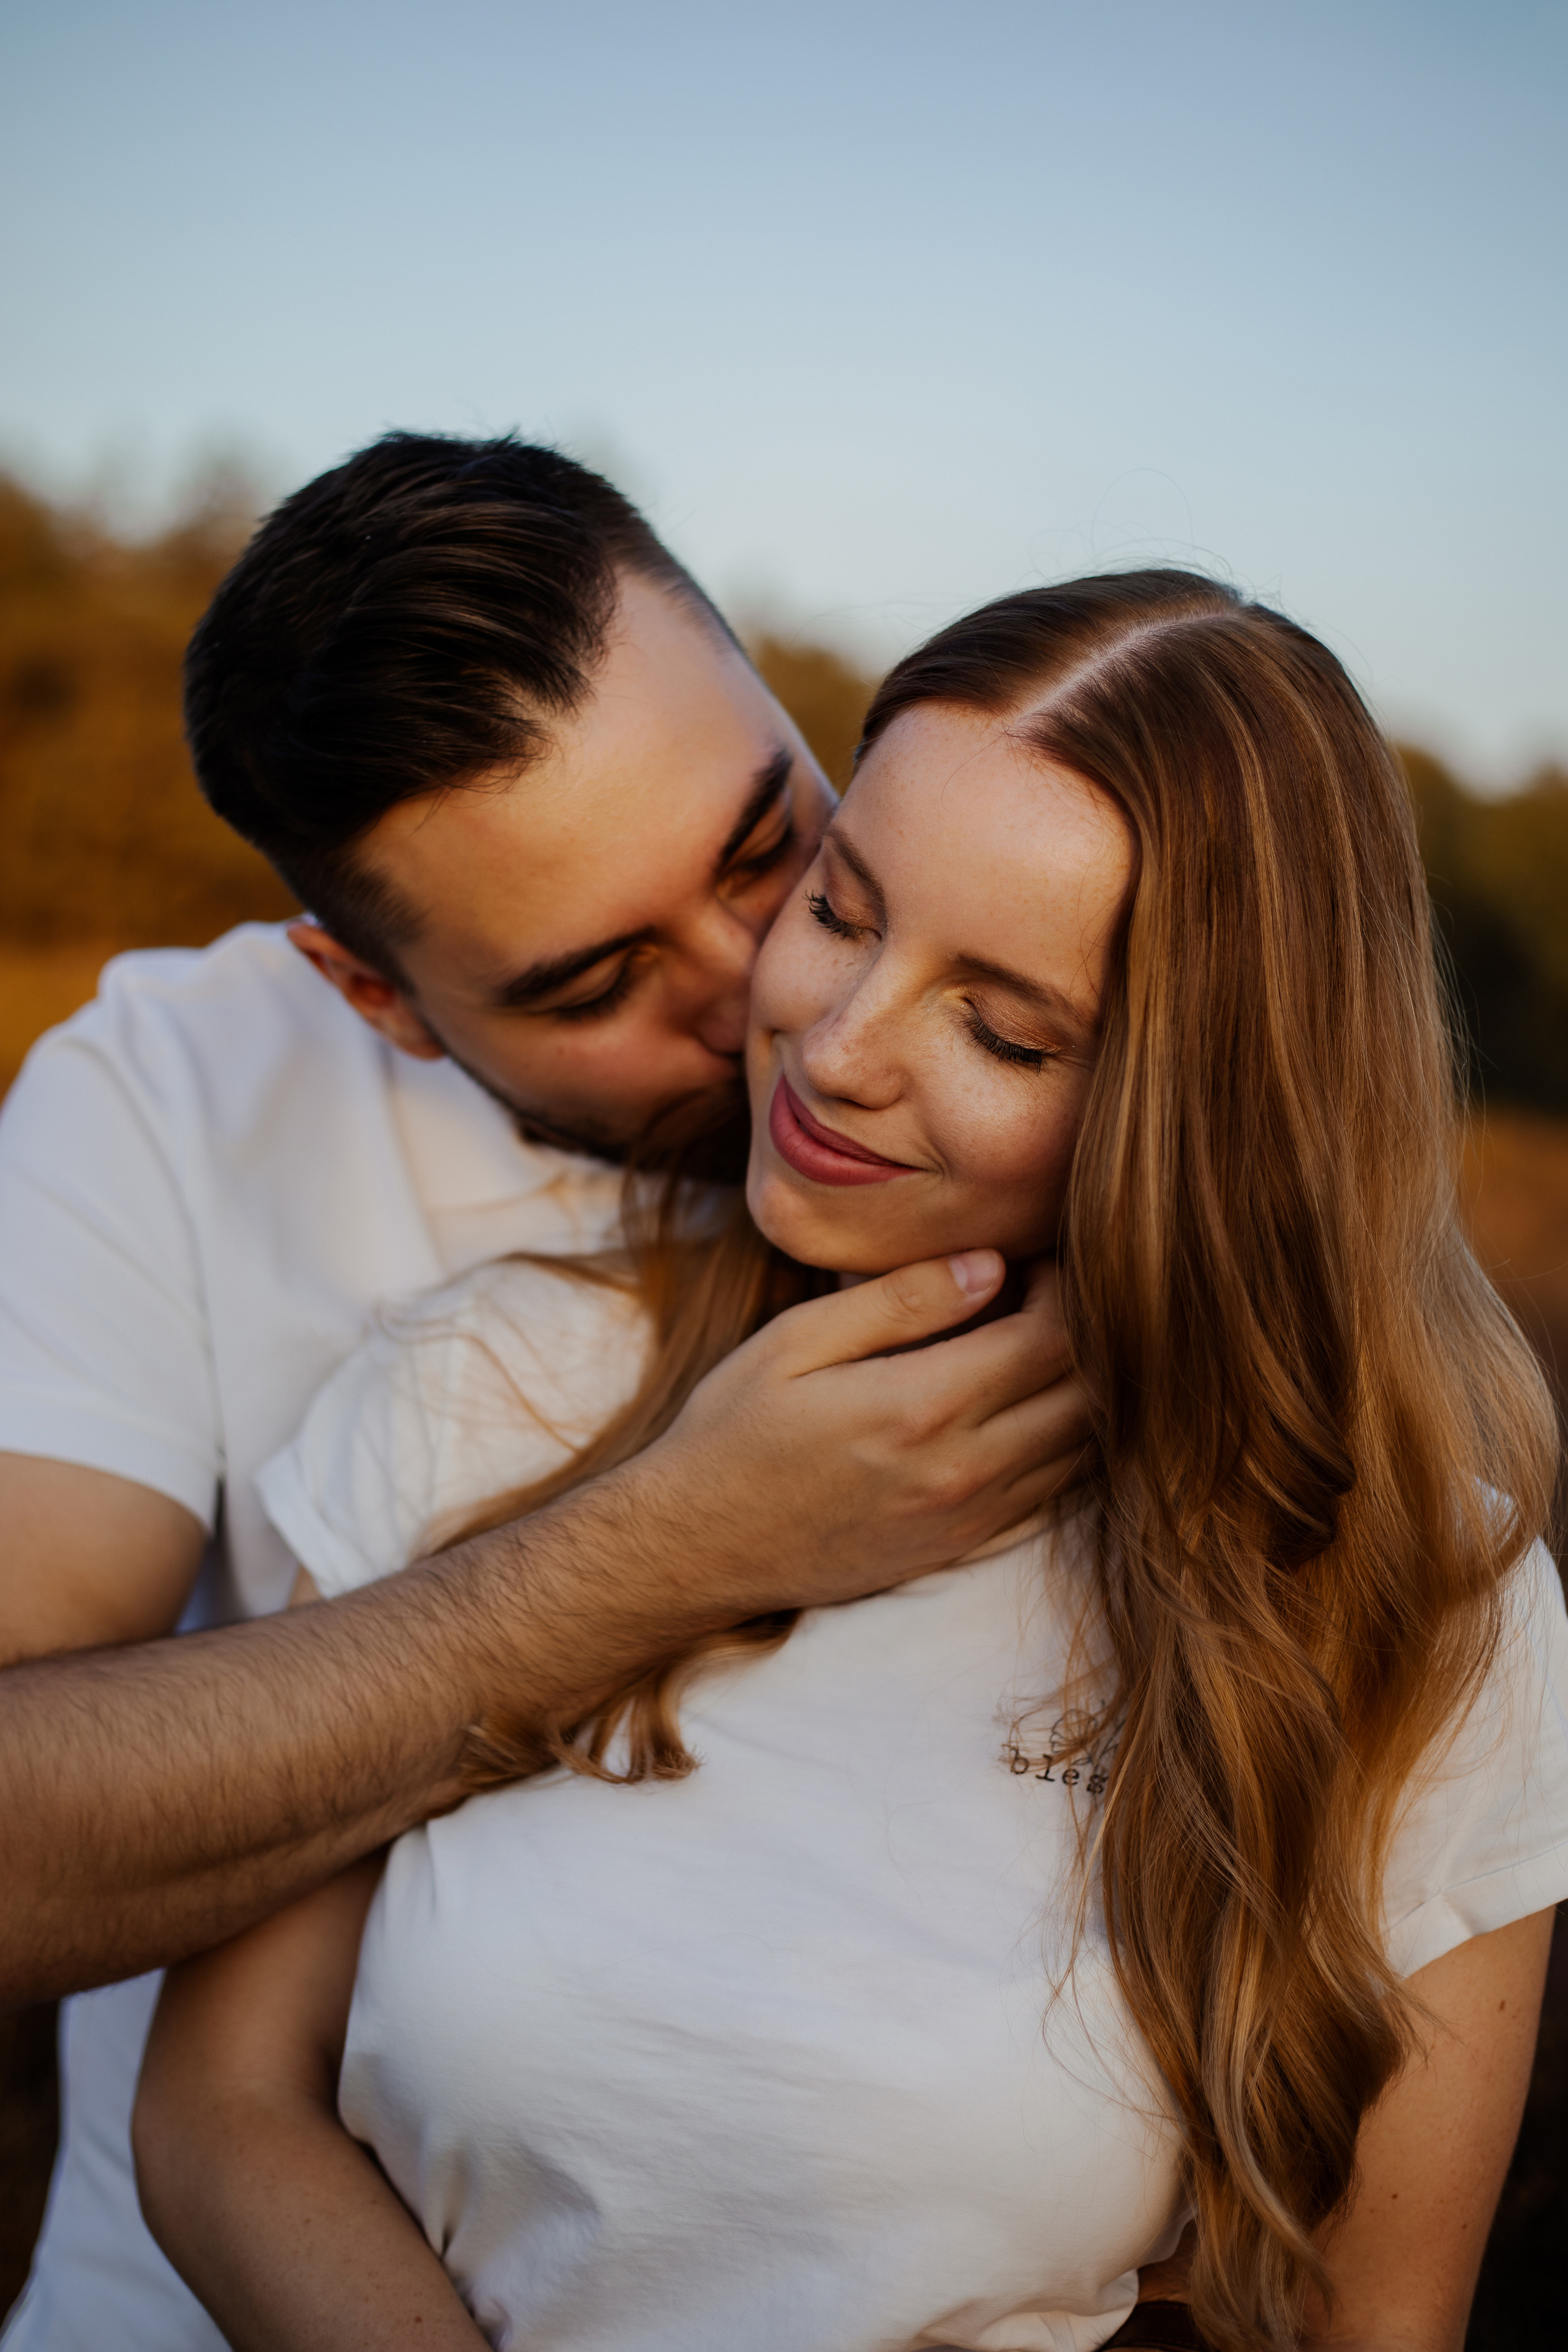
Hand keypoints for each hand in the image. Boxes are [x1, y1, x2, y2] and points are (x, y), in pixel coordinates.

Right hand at [608, 1249, 1091, 1618]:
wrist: (694, 1547)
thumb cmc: (733, 1431)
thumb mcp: (796, 1343)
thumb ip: (898, 1301)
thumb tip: (989, 1264)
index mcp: (921, 1406)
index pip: (1051, 1339)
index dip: (1064, 1289)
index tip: (1033, 1261)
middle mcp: (961, 1471)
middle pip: (1086, 1396)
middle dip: (1085, 1337)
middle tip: (1046, 1301)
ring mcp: (967, 1521)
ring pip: (1081, 1452)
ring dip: (1080, 1394)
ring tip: (1038, 1350)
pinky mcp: (961, 1551)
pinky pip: (1053, 1500)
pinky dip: (1062, 1451)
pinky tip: (1025, 1414)